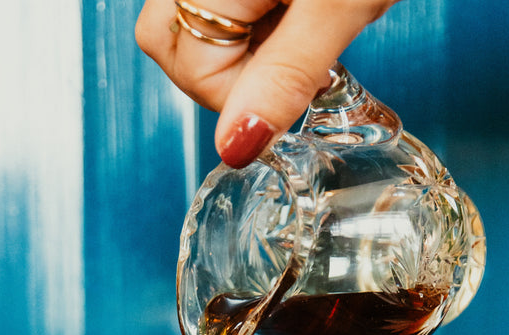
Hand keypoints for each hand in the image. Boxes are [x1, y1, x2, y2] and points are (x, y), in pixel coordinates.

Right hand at [135, 0, 400, 166]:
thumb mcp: (340, 3)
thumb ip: (284, 74)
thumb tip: (235, 146)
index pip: (185, 62)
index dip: (240, 90)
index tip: (297, 78)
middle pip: (168, 35)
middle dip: (224, 64)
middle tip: (294, 45)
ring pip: (184, 12)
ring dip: (233, 35)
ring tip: (296, 11)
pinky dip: (243, 6)